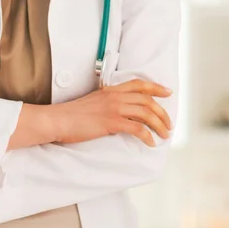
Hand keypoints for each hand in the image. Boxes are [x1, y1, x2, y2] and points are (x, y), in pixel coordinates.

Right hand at [51, 79, 172, 146]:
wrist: (59, 120)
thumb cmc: (73, 115)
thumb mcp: (94, 102)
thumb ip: (108, 103)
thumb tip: (121, 115)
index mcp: (111, 90)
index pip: (139, 84)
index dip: (156, 87)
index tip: (168, 92)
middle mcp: (115, 96)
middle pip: (147, 100)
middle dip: (162, 112)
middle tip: (169, 124)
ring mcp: (114, 108)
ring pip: (146, 113)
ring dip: (159, 125)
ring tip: (164, 134)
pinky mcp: (111, 122)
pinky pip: (137, 128)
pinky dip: (147, 136)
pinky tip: (150, 143)